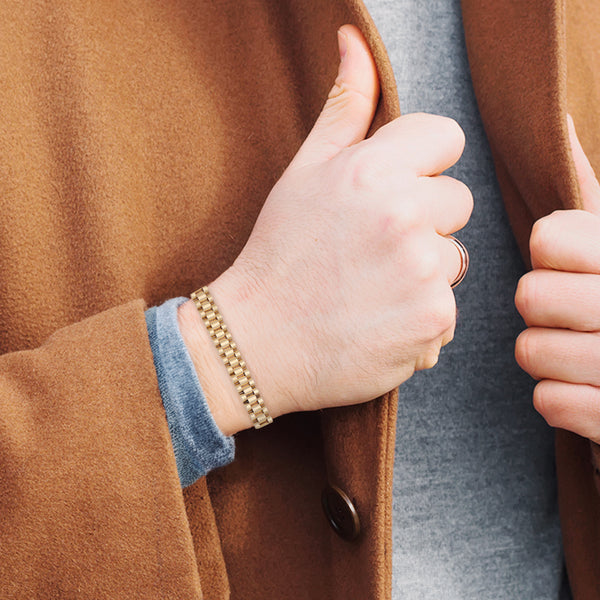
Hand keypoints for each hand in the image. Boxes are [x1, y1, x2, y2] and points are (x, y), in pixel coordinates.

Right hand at [180, 25, 472, 434]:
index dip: (420, 166)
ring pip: (455, 261)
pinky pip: (447, 311)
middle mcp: (404, 216)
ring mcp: (422, 272)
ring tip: (369, 291)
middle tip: (370, 250)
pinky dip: (419, 320)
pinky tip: (375, 323)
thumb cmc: (278, 256)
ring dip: (422, 275)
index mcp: (372, 170)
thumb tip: (354, 39)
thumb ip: (343, 109)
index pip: (446, 139)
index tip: (390, 193)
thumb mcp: (303, 174)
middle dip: (423, 222)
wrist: (257, 344)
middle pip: (457, 202)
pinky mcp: (432, 322)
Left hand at [515, 116, 599, 442]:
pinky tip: (589, 392)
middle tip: (573, 313)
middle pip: (529, 296)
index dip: (550, 253)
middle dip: (543, 307)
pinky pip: (549, 403)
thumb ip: (592, 198)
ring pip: (530, 351)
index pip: (548, 238)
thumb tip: (560, 122)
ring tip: (582, 352)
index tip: (571, 263)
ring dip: (548, 355)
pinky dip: (563, 400)